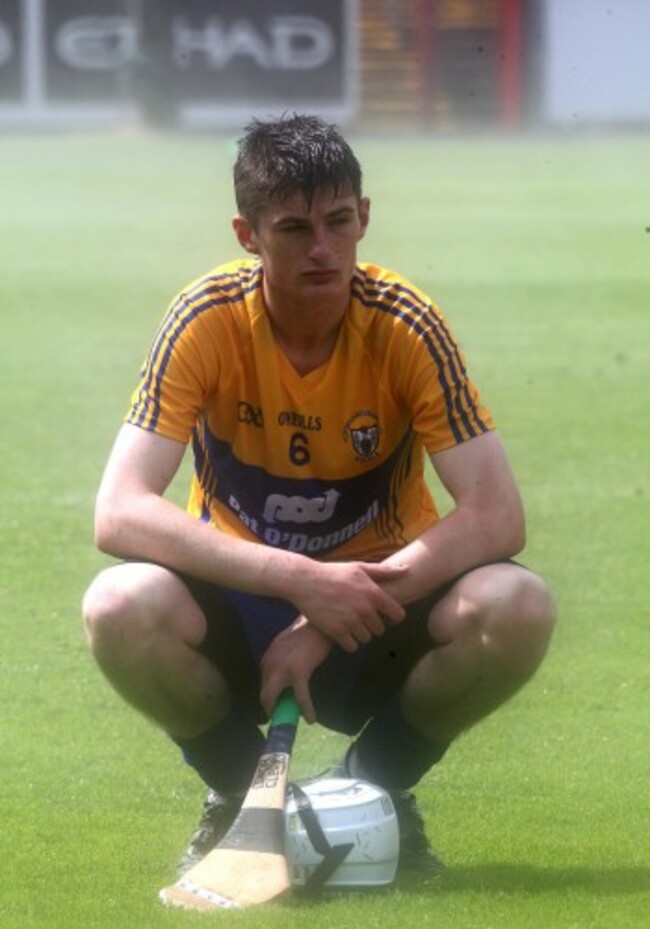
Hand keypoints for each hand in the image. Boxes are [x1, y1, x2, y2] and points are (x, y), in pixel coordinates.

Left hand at [260, 618, 332, 722]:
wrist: (321, 623)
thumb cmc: (308, 633)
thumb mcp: (288, 645)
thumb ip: (282, 660)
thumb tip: (285, 678)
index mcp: (268, 658)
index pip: (263, 684)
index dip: (270, 698)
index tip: (279, 706)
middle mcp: (270, 663)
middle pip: (264, 694)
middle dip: (271, 709)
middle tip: (282, 718)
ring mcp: (282, 668)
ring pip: (273, 699)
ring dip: (282, 713)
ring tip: (292, 720)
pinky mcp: (298, 671)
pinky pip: (301, 697)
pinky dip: (306, 709)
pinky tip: (311, 718)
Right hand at [293, 560, 407, 652]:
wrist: (305, 581)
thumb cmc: (333, 573)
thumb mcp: (359, 568)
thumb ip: (385, 571)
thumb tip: (408, 569)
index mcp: (373, 593)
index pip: (398, 616)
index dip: (392, 617)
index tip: (383, 615)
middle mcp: (365, 609)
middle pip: (380, 630)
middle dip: (372, 625)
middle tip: (360, 617)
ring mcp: (351, 622)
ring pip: (366, 639)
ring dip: (359, 634)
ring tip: (349, 622)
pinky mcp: (337, 632)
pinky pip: (352, 647)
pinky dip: (348, 642)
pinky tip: (341, 631)